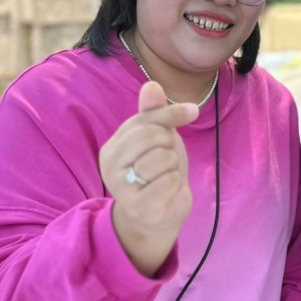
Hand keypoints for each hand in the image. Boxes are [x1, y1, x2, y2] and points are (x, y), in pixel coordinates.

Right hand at [100, 81, 198, 274]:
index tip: (191, 111)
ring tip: (166, 176)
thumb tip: (152, 84)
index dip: (172, 114)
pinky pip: (169, 181)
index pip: (145, 119)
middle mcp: (109, 168)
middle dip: (169, 144)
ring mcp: (122, 189)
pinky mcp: (140, 208)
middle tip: (167, 158)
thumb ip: (154, 114)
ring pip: (163, 158)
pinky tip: (168, 191)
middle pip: (152, 136)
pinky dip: (176, 183)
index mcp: (111, 148)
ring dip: (174, 166)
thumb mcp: (157, 138)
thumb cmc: (158, 172)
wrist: (158, 216)